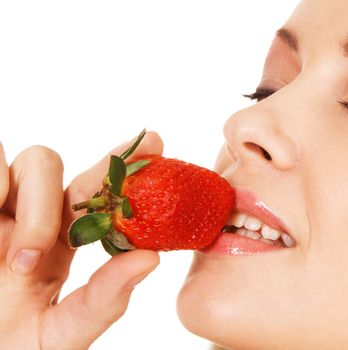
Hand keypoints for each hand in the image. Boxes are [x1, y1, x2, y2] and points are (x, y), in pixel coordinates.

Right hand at [0, 132, 162, 349]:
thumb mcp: (59, 337)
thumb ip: (102, 301)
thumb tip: (149, 258)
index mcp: (55, 243)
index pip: (91, 191)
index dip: (120, 164)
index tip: (155, 143)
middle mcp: (22, 218)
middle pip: (48, 164)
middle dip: (51, 200)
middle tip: (33, 258)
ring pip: (21, 161)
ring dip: (28, 203)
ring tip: (15, 262)